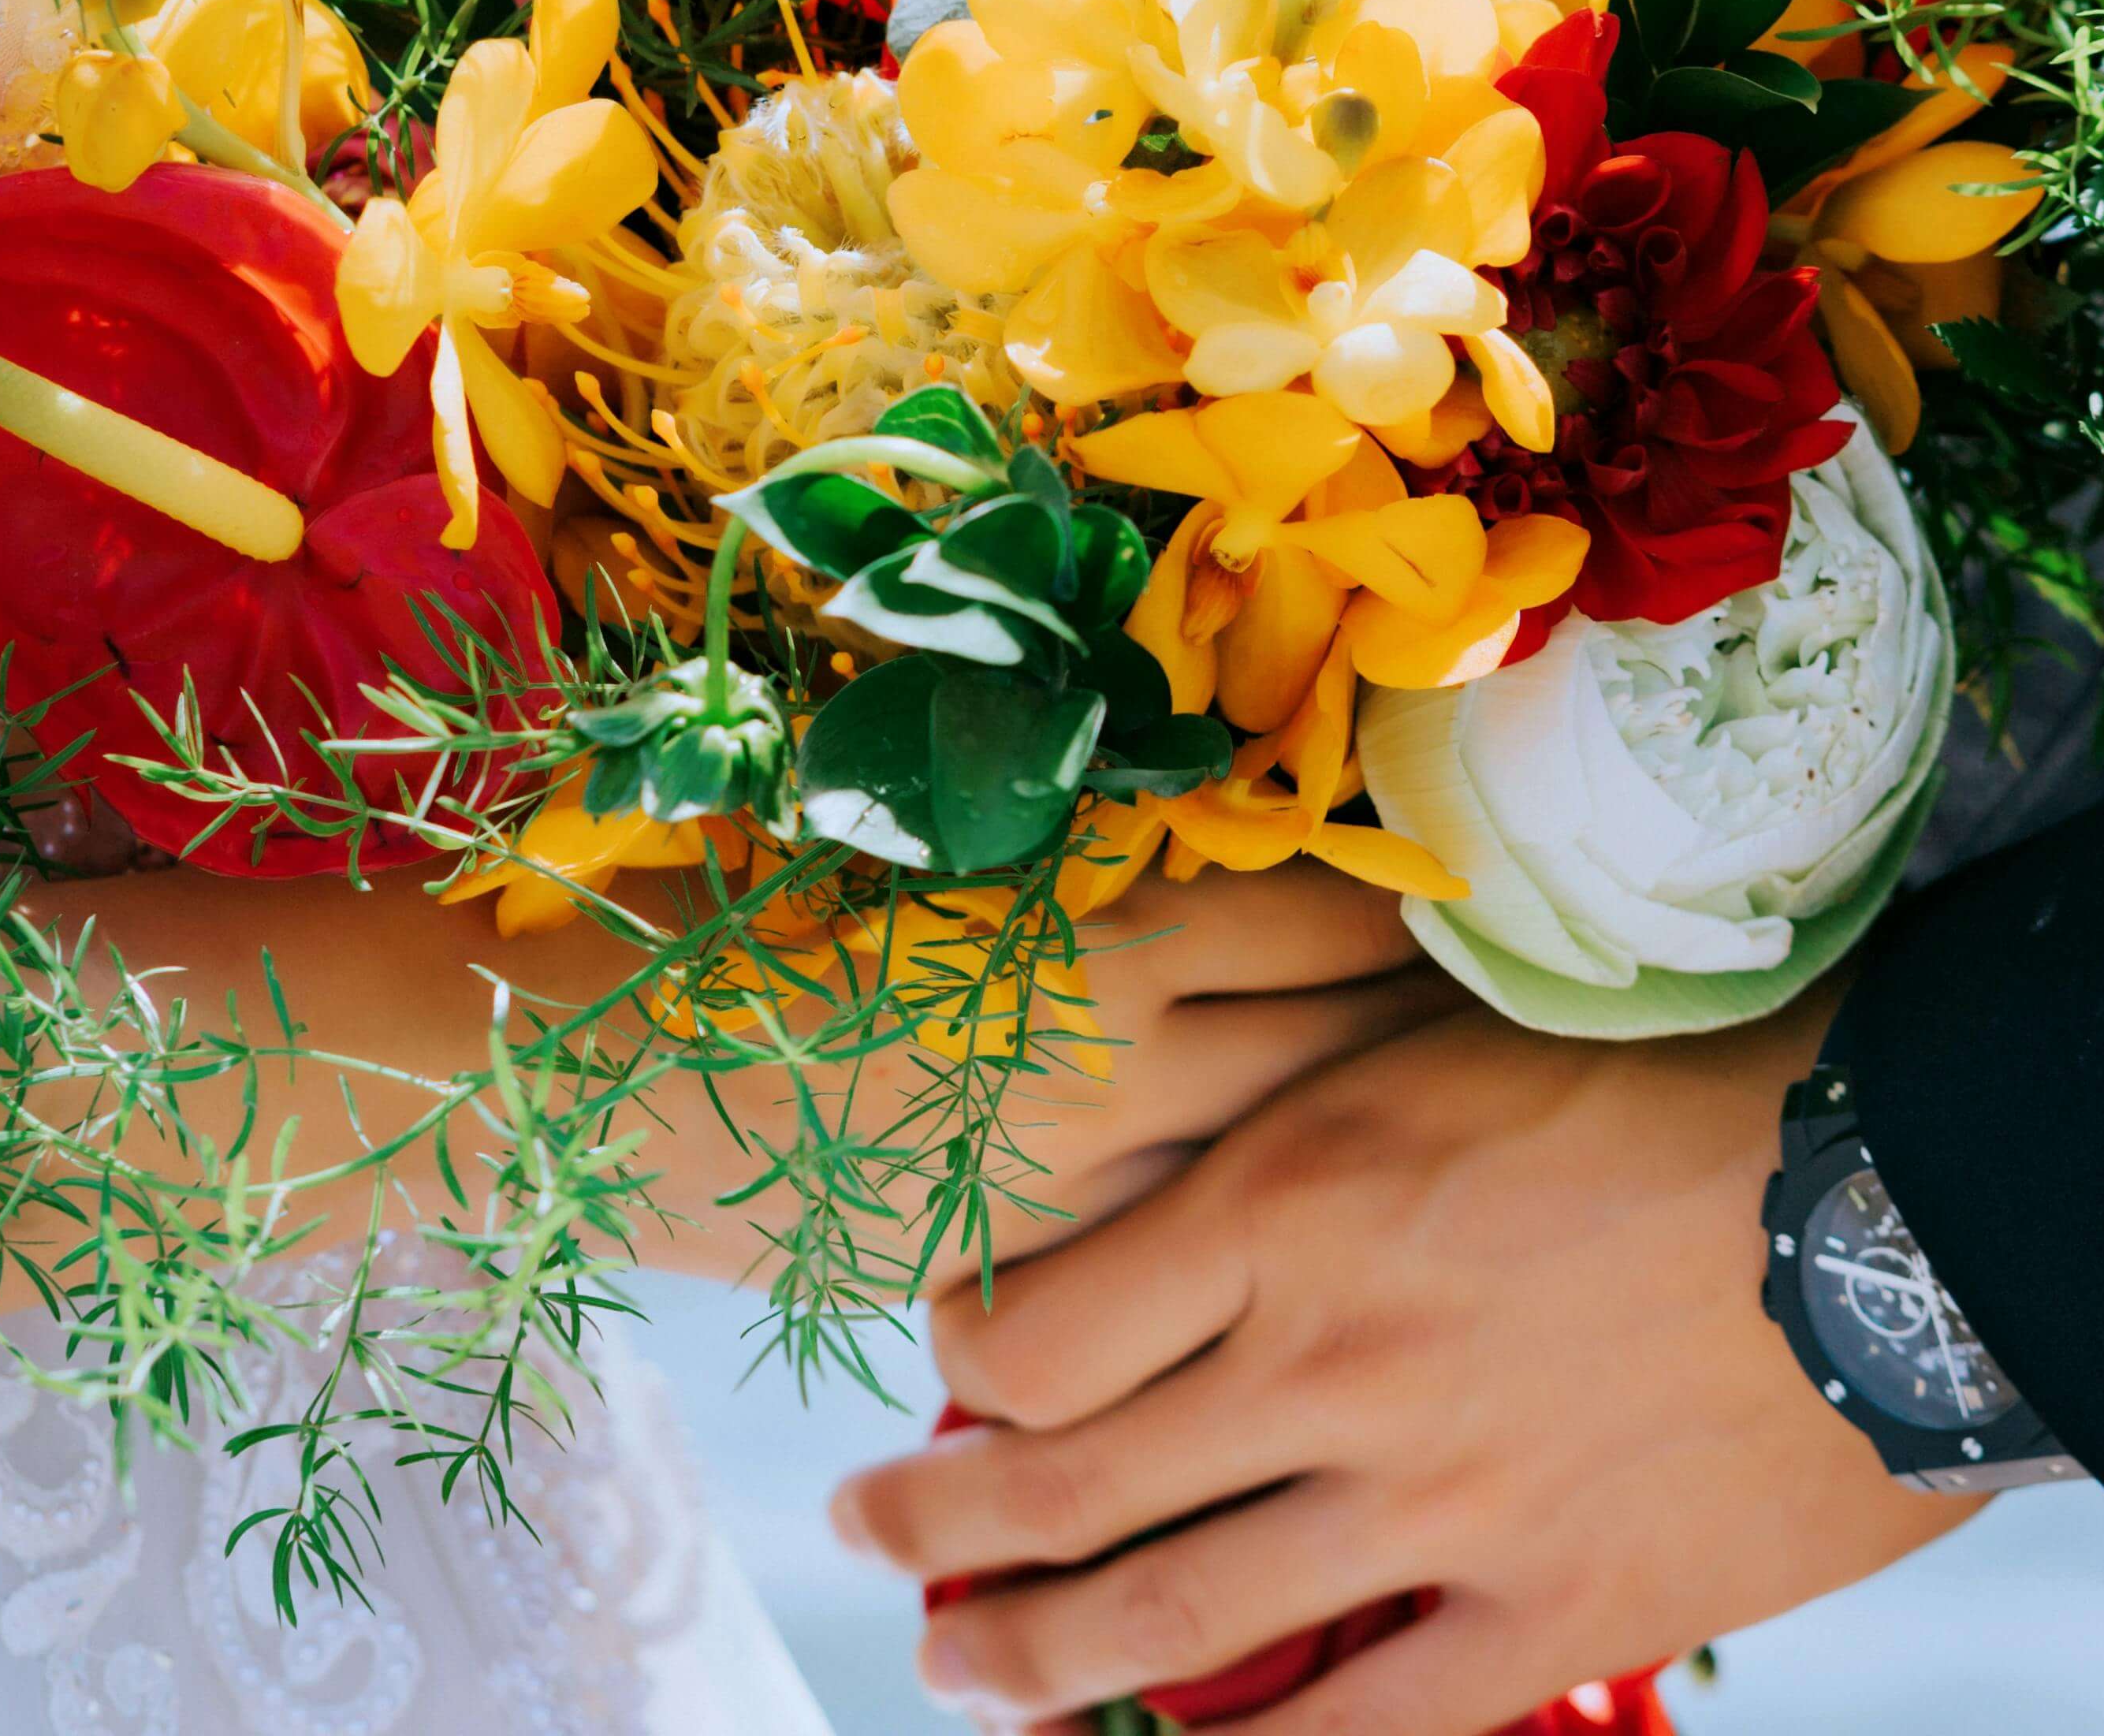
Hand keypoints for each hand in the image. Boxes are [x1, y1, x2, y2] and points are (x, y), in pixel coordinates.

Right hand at [599, 860, 1466, 1285]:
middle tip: (1498, 1005)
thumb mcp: (940, 851)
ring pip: (1274, 1163)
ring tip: (1438, 1119)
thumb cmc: (755, 919)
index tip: (1467, 892)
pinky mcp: (1018, 1266)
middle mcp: (1115, 1064)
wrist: (606, 1076)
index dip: (1412, 906)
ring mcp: (1074, 1184)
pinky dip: (1245, 1227)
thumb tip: (1227, 838)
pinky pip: (1172, 1251)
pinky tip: (1291, 1217)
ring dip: (1360, 1134)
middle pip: (1335, 1044)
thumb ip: (1090, 857)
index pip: (1324, 915)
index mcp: (1101, 931)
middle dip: (1425, 1027)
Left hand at [831, 994, 1985, 1735]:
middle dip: (931, 1532)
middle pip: (1056, 1484)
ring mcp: (1433, 1501)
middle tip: (863, 1544)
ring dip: (1032, 1662)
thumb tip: (1214, 1153)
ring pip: (1165, 1617)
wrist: (1927, 1189)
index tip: (938, 1361)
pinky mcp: (1549, 1610)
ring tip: (959, 1677)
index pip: (1037, 1320)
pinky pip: (1356, 1729)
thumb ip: (1325, 1115)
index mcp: (1297, 1191)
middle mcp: (1329, 1358)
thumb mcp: (1468, 1038)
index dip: (956, 1356)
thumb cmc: (1707, 1077)